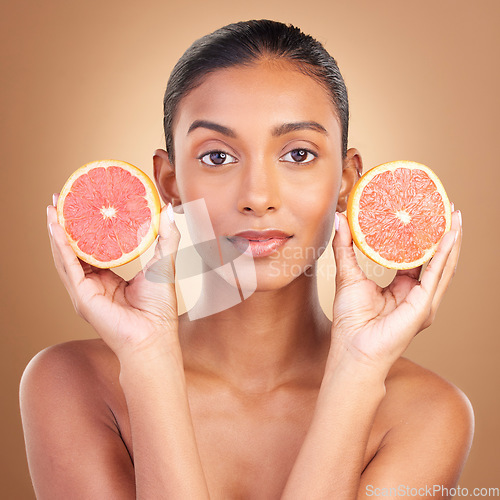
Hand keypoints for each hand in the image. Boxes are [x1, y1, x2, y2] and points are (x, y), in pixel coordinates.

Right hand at [47, 193, 180, 359]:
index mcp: (108, 279)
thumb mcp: (164, 263)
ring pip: (65, 256)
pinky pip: (68, 267)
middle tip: (62, 199)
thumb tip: (168, 210)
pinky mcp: (82, 296)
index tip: (84, 204)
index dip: (86, 227)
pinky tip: (56, 228)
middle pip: (74, 249)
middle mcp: (92, 284)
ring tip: (52, 207)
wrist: (154, 335)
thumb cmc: (160, 307)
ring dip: (57, 231)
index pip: (92, 248)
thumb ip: (166, 237)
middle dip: (66, 224)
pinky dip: (61, 246)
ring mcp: (84, 291)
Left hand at [329, 208, 461, 372]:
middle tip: (446, 207)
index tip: (424, 213)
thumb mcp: (348, 275)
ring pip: (443, 265)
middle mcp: (416, 294)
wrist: (354, 348)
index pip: (417, 257)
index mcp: (401, 288)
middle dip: (442, 233)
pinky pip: (437, 275)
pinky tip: (449, 236)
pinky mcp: (424, 305)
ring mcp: (423, 301)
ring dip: (451, 240)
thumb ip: (345, 246)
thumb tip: (340, 219)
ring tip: (454, 216)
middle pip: (435, 259)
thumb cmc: (350, 319)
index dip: (422, 236)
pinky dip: (444, 255)